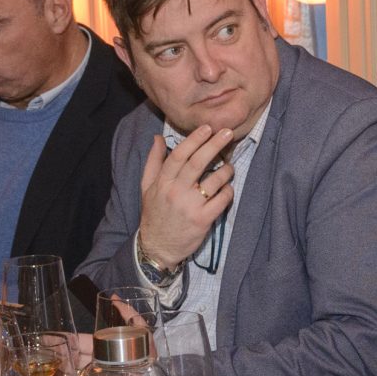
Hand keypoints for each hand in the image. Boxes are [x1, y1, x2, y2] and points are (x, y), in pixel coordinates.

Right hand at [137, 126, 233, 272]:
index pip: (179, 156)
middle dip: (214, 144)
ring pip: (214, 180)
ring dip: (226, 170)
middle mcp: (176, 192)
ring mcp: (190, 206)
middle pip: (197, 162)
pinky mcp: (203, 220)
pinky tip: (227, 189)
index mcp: (162, 182)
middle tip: (228, 132)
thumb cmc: (154, 214)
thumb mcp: (147, 187)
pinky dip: (228, 191)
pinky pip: (222, 200)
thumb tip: (158, 138)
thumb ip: (153, 162)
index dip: (194, 140)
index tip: (206, 128)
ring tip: (229, 166)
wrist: (157, 247)